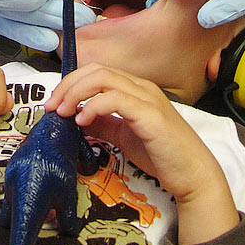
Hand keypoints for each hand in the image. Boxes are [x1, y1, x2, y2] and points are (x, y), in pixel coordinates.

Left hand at [44, 64, 238, 243]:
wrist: (192, 174)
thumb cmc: (162, 155)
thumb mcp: (123, 136)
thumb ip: (103, 124)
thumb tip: (76, 117)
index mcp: (135, 89)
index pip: (96, 72)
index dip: (71, 83)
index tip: (54, 102)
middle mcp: (141, 87)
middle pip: (96, 70)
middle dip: (69, 85)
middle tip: (52, 105)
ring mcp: (147, 98)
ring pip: (104, 78)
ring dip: (76, 93)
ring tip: (62, 112)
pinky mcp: (150, 114)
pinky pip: (116, 99)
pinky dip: (94, 106)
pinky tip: (83, 121)